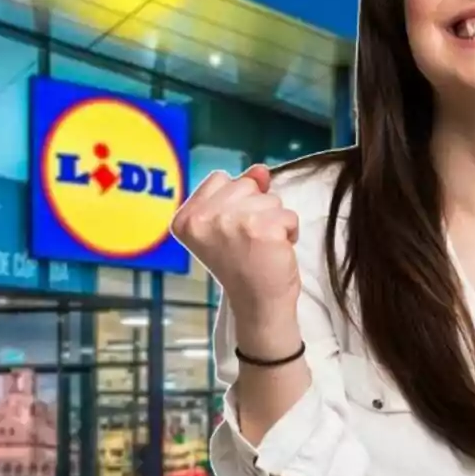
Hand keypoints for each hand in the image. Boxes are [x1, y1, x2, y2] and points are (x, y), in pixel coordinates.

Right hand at [170, 164, 301, 338]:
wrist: (257, 305)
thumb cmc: (242, 266)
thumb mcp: (228, 225)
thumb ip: (240, 191)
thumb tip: (260, 170)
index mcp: (185, 218)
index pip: (220, 179)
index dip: (234, 202)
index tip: (231, 232)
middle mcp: (203, 218)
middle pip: (246, 184)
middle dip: (255, 208)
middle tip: (248, 241)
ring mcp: (232, 222)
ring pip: (270, 198)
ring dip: (274, 221)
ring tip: (261, 246)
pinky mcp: (261, 228)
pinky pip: (288, 215)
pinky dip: (289, 232)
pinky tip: (275, 251)